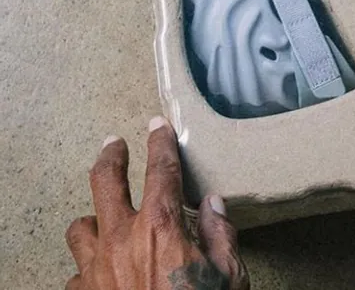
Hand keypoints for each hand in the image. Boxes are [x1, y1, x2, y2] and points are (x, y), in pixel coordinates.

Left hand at [66, 117, 249, 289]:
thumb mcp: (230, 276)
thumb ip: (221, 235)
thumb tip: (213, 205)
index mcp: (161, 227)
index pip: (160, 170)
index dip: (159, 143)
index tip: (157, 127)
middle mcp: (121, 239)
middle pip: (105, 182)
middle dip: (110, 157)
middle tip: (113, 145)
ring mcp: (95, 270)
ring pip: (79, 227)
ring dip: (92, 219)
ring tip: (102, 219)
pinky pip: (76, 274)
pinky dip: (88, 269)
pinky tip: (102, 275)